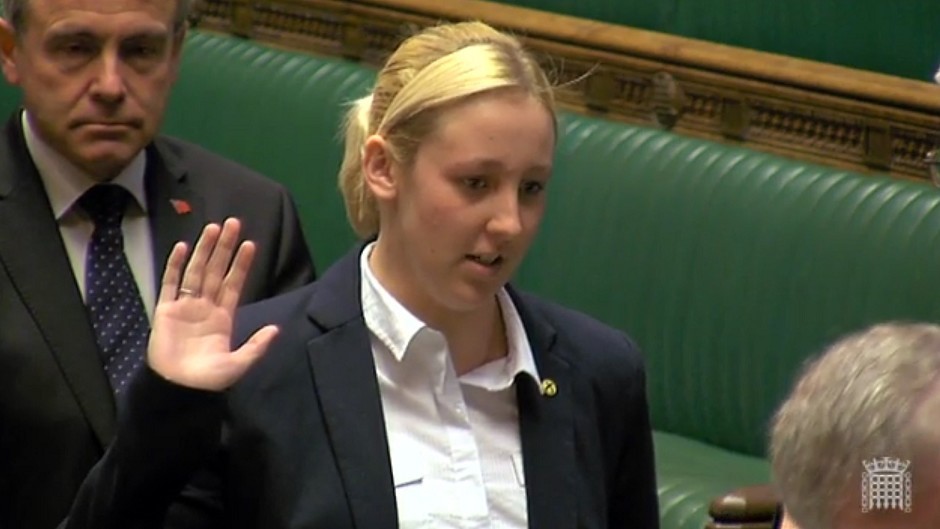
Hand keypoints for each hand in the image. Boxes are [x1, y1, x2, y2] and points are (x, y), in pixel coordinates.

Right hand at [148, 218, 278, 390]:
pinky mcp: (165, 311)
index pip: (234, 283)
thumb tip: (276, 328)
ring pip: (196, 272)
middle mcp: (205, 307)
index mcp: (223, 317)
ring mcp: (185, 307)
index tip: (250, 244)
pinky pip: (170, 284)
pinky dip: (175, 266)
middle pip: (216, 270)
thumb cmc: (208, 379)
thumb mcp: (239, 364)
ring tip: (213, 227)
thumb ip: (256, 346)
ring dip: (204, 250)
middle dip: (224, 247)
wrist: (178, 389)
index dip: (241, 264)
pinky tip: (182, 248)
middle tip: (233, 223)